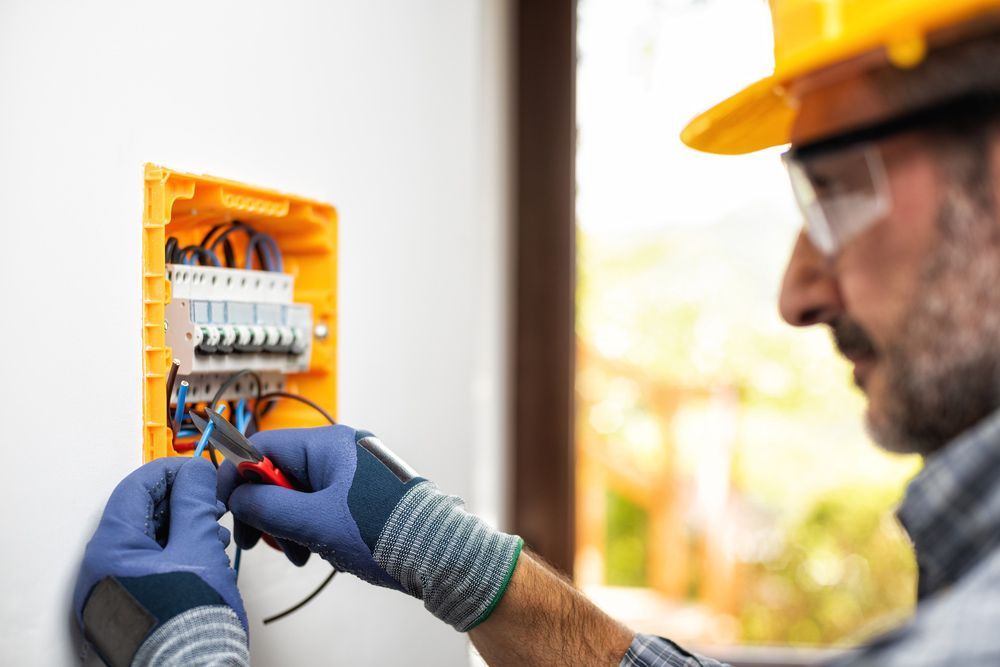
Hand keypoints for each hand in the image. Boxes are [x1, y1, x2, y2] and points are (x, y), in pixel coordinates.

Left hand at [74, 457, 244, 629]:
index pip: (137, 486)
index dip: (174, 471)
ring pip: (146, 540)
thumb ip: (195, 504)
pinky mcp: (125, 608)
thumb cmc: (189, 625)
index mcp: (110, 548)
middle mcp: (100, 569)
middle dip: (181, 501)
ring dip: (182, 527)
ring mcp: (110, 592)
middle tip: (213, 502)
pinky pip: (147, 566)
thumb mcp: (199, 549)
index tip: (202, 472)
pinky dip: (175, 554)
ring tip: (213, 533)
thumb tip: (194, 473)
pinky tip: (201, 558)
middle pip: (140, 513)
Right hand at [218, 425, 522, 630]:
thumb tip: (238, 499)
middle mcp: (340, 451)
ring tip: (299, 553)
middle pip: (279, 472)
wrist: (436, 552)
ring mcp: (352, 472)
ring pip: (299, 492)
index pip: (263, 446)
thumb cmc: (385, 530)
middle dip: (265, 508)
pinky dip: (310, 527)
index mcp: (328, 444)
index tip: (226, 504)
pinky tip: (316, 552)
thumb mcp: (314, 522)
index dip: (238, 475)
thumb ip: (268, 508)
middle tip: (258, 540)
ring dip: (288, 524)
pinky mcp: (361, 494)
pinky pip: (320, 504)